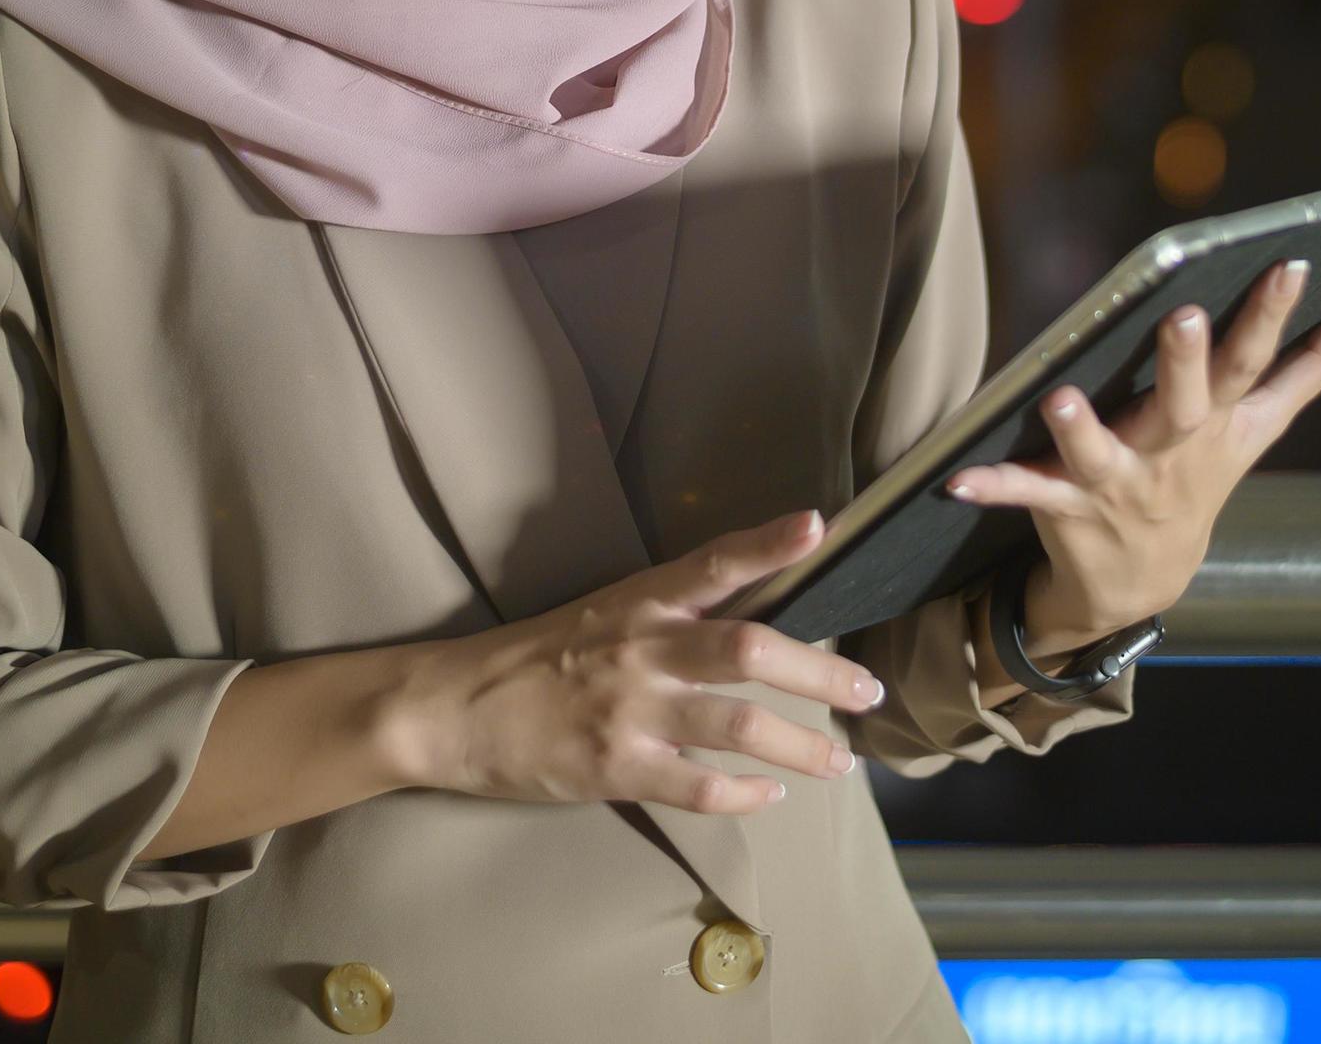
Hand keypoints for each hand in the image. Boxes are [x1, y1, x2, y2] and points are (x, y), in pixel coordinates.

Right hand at [382, 507, 883, 814]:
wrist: (454, 709)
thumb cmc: (534, 656)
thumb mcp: (602, 610)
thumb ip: (669, 613)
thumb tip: (751, 615)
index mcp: (639, 601)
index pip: (714, 563)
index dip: (768, 543)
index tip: (818, 524)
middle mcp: (643, 648)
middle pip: (751, 650)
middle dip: (821, 671)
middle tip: (867, 689)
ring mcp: (632, 711)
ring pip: (740, 727)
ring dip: (802, 745)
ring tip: (838, 760)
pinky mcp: (616, 768)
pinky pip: (699, 787)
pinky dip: (745, 795)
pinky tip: (770, 796)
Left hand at [945, 262, 1320, 649]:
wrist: (1141, 584)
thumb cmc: (1196, 478)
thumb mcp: (1258, 429)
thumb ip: (1314, 370)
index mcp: (1220, 423)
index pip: (1254, 361)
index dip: (1274, 315)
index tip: (1290, 263)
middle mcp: (1175, 452)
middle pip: (1186, 403)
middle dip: (1186, 362)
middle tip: (1181, 316)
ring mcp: (1121, 486)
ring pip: (1102, 456)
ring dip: (1082, 430)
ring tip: (1061, 394)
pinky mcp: (1067, 511)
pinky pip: (1027, 495)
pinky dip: (994, 486)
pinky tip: (958, 478)